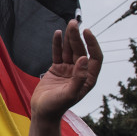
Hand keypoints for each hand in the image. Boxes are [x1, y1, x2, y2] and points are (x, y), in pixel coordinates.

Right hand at [27, 19, 101, 135]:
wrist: (41, 112)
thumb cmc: (56, 107)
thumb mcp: (69, 94)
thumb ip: (78, 77)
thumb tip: (85, 59)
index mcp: (87, 79)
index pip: (95, 57)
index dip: (93, 44)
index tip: (87, 32)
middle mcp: (80, 72)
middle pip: (81, 50)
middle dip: (78, 37)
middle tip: (74, 23)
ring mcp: (68, 70)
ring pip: (70, 50)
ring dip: (70, 37)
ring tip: (69, 24)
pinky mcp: (56, 69)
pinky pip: (58, 53)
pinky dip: (58, 44)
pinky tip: (58, 33)